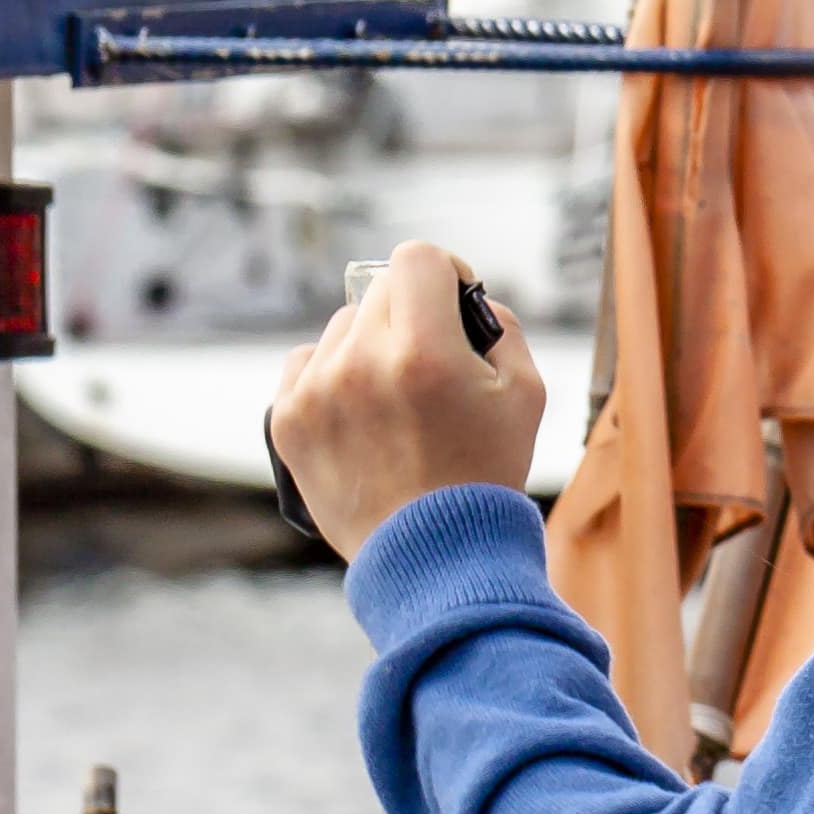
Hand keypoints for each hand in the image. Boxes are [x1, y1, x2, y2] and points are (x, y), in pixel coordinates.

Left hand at [270, 242, 547, 559]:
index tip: (453, 299)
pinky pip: (305, 362)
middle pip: (380, 291)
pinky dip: (332, 375)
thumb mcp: (525, 394)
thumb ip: (502, 327)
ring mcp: (316, 392)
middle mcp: (360, 363)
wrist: (434, 556)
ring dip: (370, 346)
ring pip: (342, 326)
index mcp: (423, 351)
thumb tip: (468, 297)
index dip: (443, 271)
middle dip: (412, 315)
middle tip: (433, 363)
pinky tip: (362, 411)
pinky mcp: (287, 419)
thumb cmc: (485, 475)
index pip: (416, 258)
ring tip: (396, 400)